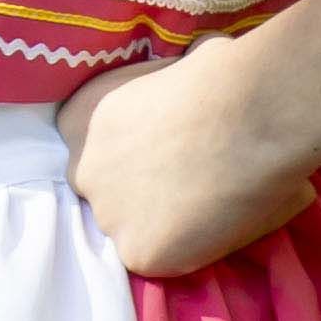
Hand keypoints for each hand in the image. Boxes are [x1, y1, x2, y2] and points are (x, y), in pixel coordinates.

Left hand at [56, 34, 315, 277]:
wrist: (242, 115)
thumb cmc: (219, 78)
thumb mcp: (169, 71)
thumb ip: (167, 88)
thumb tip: (200, 61)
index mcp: (77, 119)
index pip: (94, 151)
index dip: (132, 157)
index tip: (165, 155)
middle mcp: (81, 169)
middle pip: (108, 194)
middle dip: (142, 193)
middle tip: (191, 186)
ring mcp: (106, 215)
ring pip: (135, 230)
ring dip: (166, 224)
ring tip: (215, 207)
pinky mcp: (138, 253)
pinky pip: (165, 260)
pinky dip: (194, 250)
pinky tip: (222, 226)